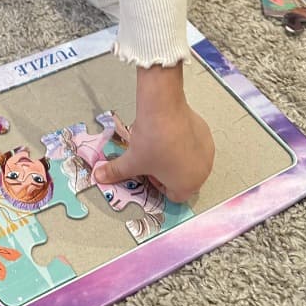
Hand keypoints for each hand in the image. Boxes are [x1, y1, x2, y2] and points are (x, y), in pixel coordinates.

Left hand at [90, 63, 213, 202]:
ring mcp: (207, 153)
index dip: (158, 185)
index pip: (174, 196)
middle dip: (167, 171)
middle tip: (152, 156)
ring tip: (160, 140)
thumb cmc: (150, 143)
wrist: (164, 110)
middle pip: (183, 178)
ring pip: (189, 161)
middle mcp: (203, 173)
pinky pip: (194, 144)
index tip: (147, 170)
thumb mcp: (130, 161)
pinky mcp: (206, 134)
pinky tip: (170, 129)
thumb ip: (115, 172)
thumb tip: (98, 177)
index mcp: (188, 185)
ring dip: (176, 156)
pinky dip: (183, 141)